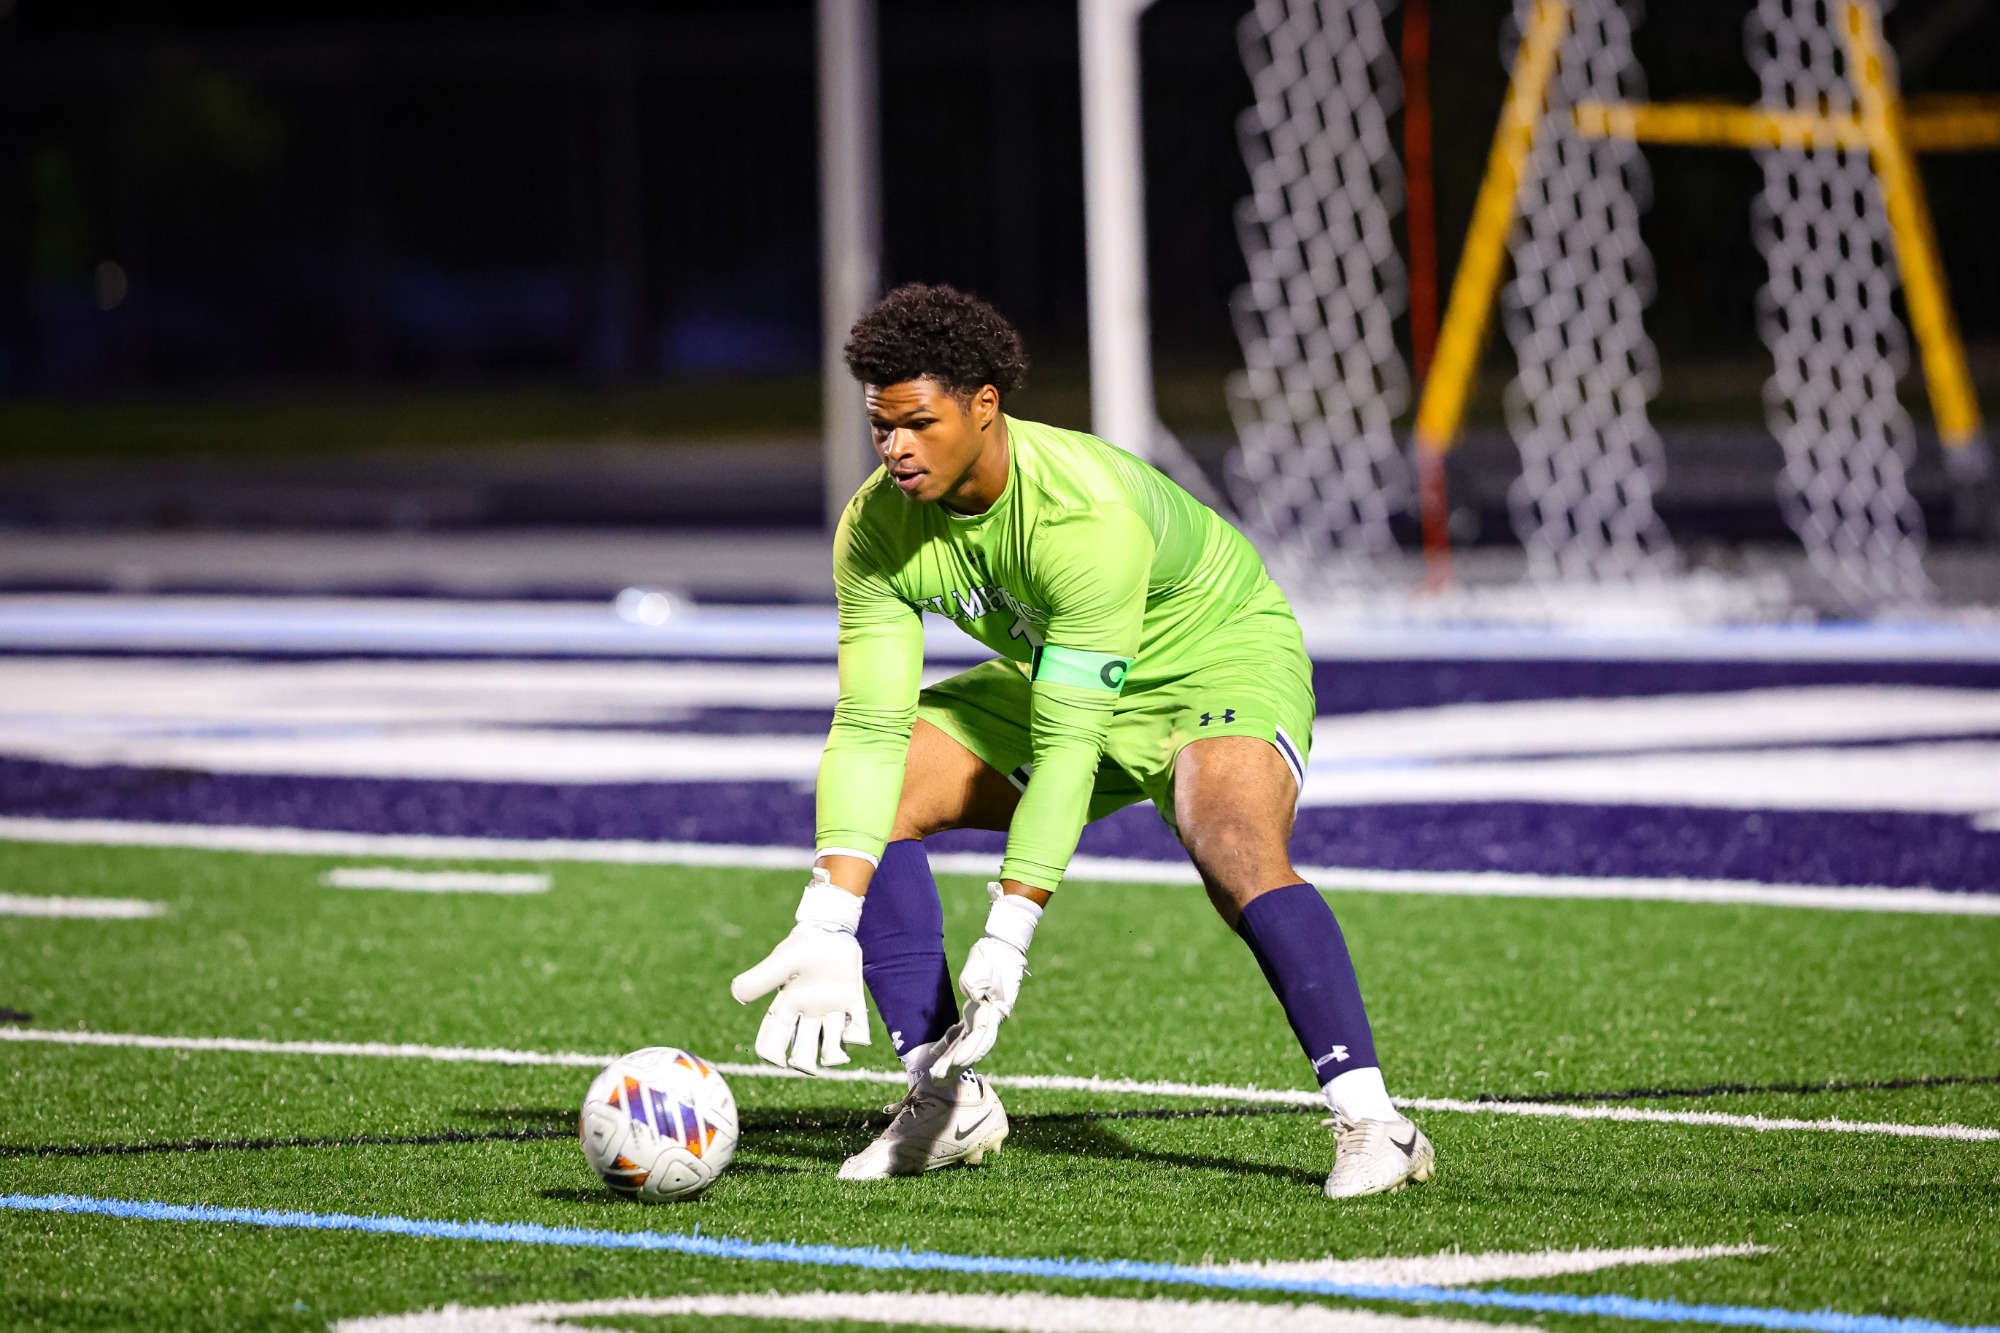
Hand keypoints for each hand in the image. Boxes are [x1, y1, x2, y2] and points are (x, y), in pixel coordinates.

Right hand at [730, 871, 869, 1073]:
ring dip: (833, 1055)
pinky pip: (858, 1025)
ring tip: (836, 1058)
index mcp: (786, 1006)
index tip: (777, 1061)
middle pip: (803, 1049)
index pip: (773, 1038)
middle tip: (806, 1065)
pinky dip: (858, 1035)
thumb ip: (760, 979)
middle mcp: (808, 1014)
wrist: (829, 928)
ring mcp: (831, 1009)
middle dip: (803, 1062)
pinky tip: (855, 1039)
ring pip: (831, 1043)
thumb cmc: (801, 946)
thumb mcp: (780, 963)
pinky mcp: (852, 1002)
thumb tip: (737, 995)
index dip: (772, 1054)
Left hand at [928, 936, 1027, 1079]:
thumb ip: (977, 983)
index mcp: (994, 1010)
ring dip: (952, 1059)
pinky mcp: (974, 1012)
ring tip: (936, 1074)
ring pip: (967, 1043)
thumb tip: (973, 995)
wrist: (1002, 949)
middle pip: (973, 1047)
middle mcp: (990, 1018)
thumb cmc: (991, 957)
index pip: (980, 1036)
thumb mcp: (983, 966)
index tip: (956, 1064)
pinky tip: (938, 1054)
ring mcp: (982, 1016)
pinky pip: (962, 1032)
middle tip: (939, 1078)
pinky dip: (951, 1044)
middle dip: (957, 1064)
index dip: (969, 1051)